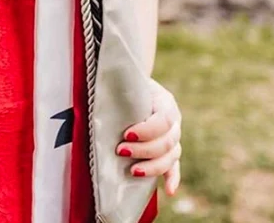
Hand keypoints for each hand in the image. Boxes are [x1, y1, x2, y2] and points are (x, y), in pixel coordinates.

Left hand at [117, 79, 181, 195]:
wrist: (135, 86)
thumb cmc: (126, 84)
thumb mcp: (127, 83)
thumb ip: (121, 92)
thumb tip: (98, 101)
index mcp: (165, 101)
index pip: (163, 120)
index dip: (147, 130)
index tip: (126, 134)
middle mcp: (174, 121)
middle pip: (167, 141)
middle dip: (144, 150)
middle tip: (120, 150)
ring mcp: (174, 137)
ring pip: (171, 156)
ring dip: (153, 166)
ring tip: (133, 170)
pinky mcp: (170, 151)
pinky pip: (175, 166)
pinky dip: (172, 178)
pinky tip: (168, 190)